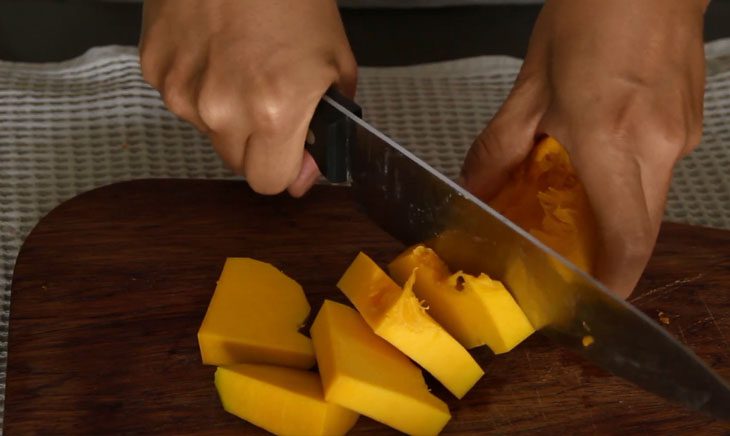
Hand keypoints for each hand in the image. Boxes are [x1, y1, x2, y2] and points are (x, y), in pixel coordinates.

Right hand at [139, 0, 356, 195]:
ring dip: (228, 115)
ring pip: (210, 133)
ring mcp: (182, 91)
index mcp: (275, 110)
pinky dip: (200, 87)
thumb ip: (330, 122)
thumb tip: (308, 167)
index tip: (294, 158)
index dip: (288, 171)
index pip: (272, 183)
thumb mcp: (335, 60)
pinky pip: (183, 101)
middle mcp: (223, 108)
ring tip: (242, 66)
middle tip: (271, 103)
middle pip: (238, 164)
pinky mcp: (156, 70)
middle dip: (260, 145)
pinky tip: (215, 53)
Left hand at [460, 0, 706, 297]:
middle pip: (639, 230)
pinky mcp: (687, 122)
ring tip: (571, 191)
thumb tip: (479, 184)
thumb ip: (502, 144)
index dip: (612, 281)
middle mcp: (657, 145)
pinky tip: (595, 152)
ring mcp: (679, 134)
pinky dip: (624, 179)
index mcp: (611, 139)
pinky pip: (655, 170)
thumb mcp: (531, 82)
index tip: (590, 299)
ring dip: (611, 212)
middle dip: (605, 253)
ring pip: (648, 202)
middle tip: (568, 253)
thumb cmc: (592, 11)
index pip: (625, 238)